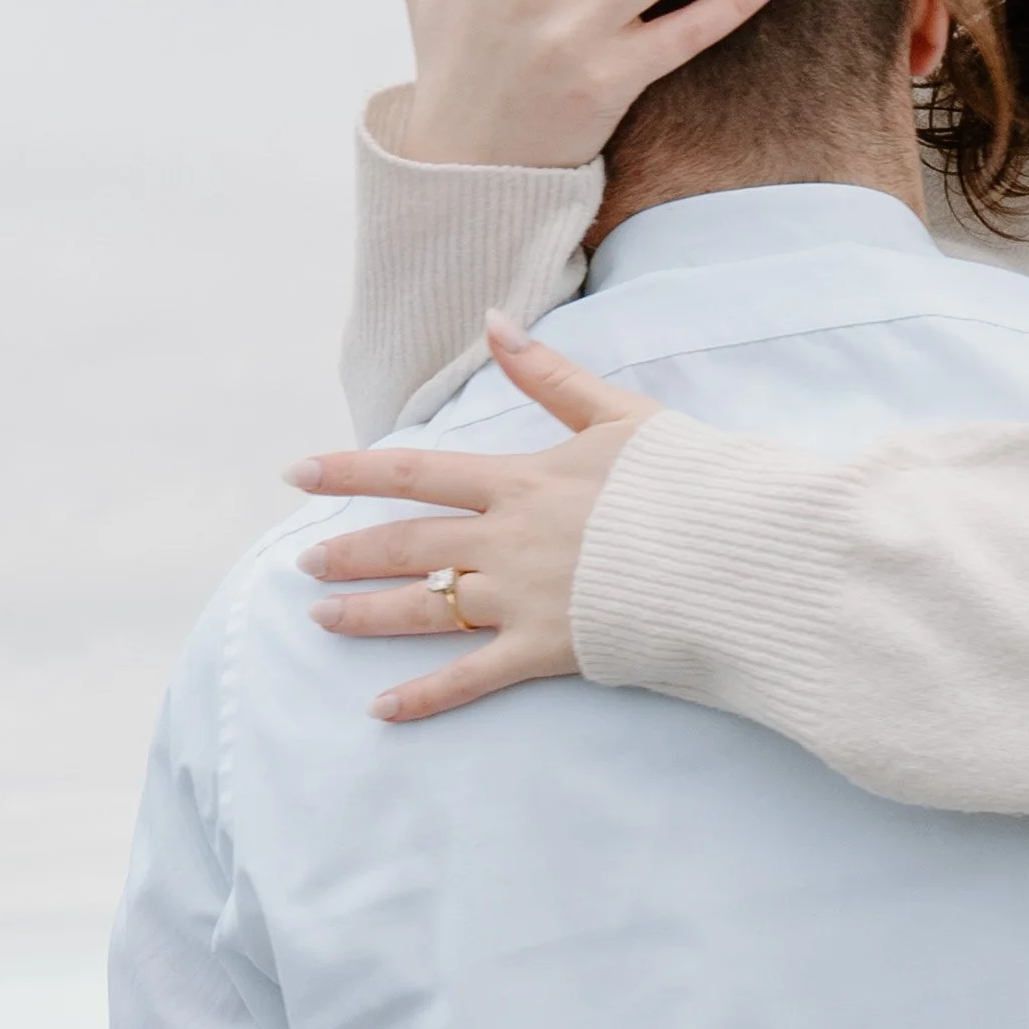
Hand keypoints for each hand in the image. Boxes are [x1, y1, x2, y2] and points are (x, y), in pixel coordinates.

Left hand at [288, 320, 657, 720]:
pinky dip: (424, 697)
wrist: (730, 551)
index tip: (297, 472)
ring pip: (424, 607)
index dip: (351, 471)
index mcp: (521, 479)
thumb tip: (493, 320)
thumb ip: (549, 374)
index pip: (416, 471)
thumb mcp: (617, 413)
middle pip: (408, 545)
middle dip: (349, 554)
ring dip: (367, 614)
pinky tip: (381, 709)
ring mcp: (521, 597)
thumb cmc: (684, 478)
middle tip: (303, 566)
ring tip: (320, 619)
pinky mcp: (545, 648)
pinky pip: (470, 678)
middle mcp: (506, 538)